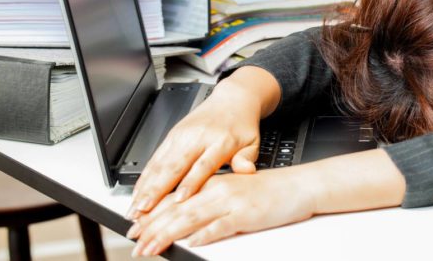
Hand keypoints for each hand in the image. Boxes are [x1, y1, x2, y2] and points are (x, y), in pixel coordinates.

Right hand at [127, 67, 279, 218]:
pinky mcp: (172, 135)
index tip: (179, 200)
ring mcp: (182, 135)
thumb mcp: (252, 142)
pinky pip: (155, 157)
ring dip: (146, 186)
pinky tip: (137, 191)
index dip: (190, 182)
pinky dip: (145, 176)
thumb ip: (247, 159)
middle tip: (145, 210)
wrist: (233, 98)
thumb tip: (247, 172)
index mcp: (220, 140)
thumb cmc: (242, 125)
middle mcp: (198, 137)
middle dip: (157, 189)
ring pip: (160, 163)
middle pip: (175, 165)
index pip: (203, 164)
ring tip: (136, 207)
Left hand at [127, 149, 406, 255]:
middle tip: (134, 242)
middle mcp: (218, 190)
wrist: (298, 186)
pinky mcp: (245, 215)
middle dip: (152, 228)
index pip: (177, 199)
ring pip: (191, 218)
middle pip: (178, 210)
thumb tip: (186, 223)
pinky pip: (220, 227)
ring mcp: (231, 202)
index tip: (135, 227)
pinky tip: (190, 243)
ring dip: (167, 234)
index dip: (153, 215)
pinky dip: (203, 235)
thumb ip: (210, 206)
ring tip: (150, 247)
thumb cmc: (268, 192)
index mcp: (214, 184)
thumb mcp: (234, 194)